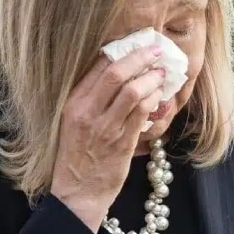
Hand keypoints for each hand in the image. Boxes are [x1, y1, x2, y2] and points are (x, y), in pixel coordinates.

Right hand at [51, 45, 166, 229]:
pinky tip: (159, 96)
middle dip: (139, 57)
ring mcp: (105, 128)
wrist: (77, 192)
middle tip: (155, 49)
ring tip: (161, 73)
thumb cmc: (78, 154)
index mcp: (73, 103)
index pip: (97, 67)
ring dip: (151, 78)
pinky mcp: (122, 143)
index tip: (136, 41)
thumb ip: (92, 97)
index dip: (120, 50)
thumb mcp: (75, 121)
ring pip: (132, 92)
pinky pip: (142, 114)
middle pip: (115, 73)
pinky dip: (153, 101)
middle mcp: (87, 112)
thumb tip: (120, 71)